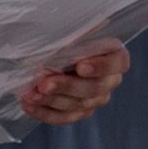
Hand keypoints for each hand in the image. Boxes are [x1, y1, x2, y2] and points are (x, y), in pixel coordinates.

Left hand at [12, 40, 129, 124]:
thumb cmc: (60, 39)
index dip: (102, 67)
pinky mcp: (80, 111)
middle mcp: (110, 79)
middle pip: (96, 88)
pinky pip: (66, 117)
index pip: (118, 63)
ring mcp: (96, 98)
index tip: (80, 67)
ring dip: (53, 100)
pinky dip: (46, 113)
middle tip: (44, 84)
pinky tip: (29, 105)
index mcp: (114, 55)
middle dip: (68, 86)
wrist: (45, 56)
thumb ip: (73, 33)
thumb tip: (71, 35)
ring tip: (30, 94)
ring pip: (80, 105)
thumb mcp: (66, 31)